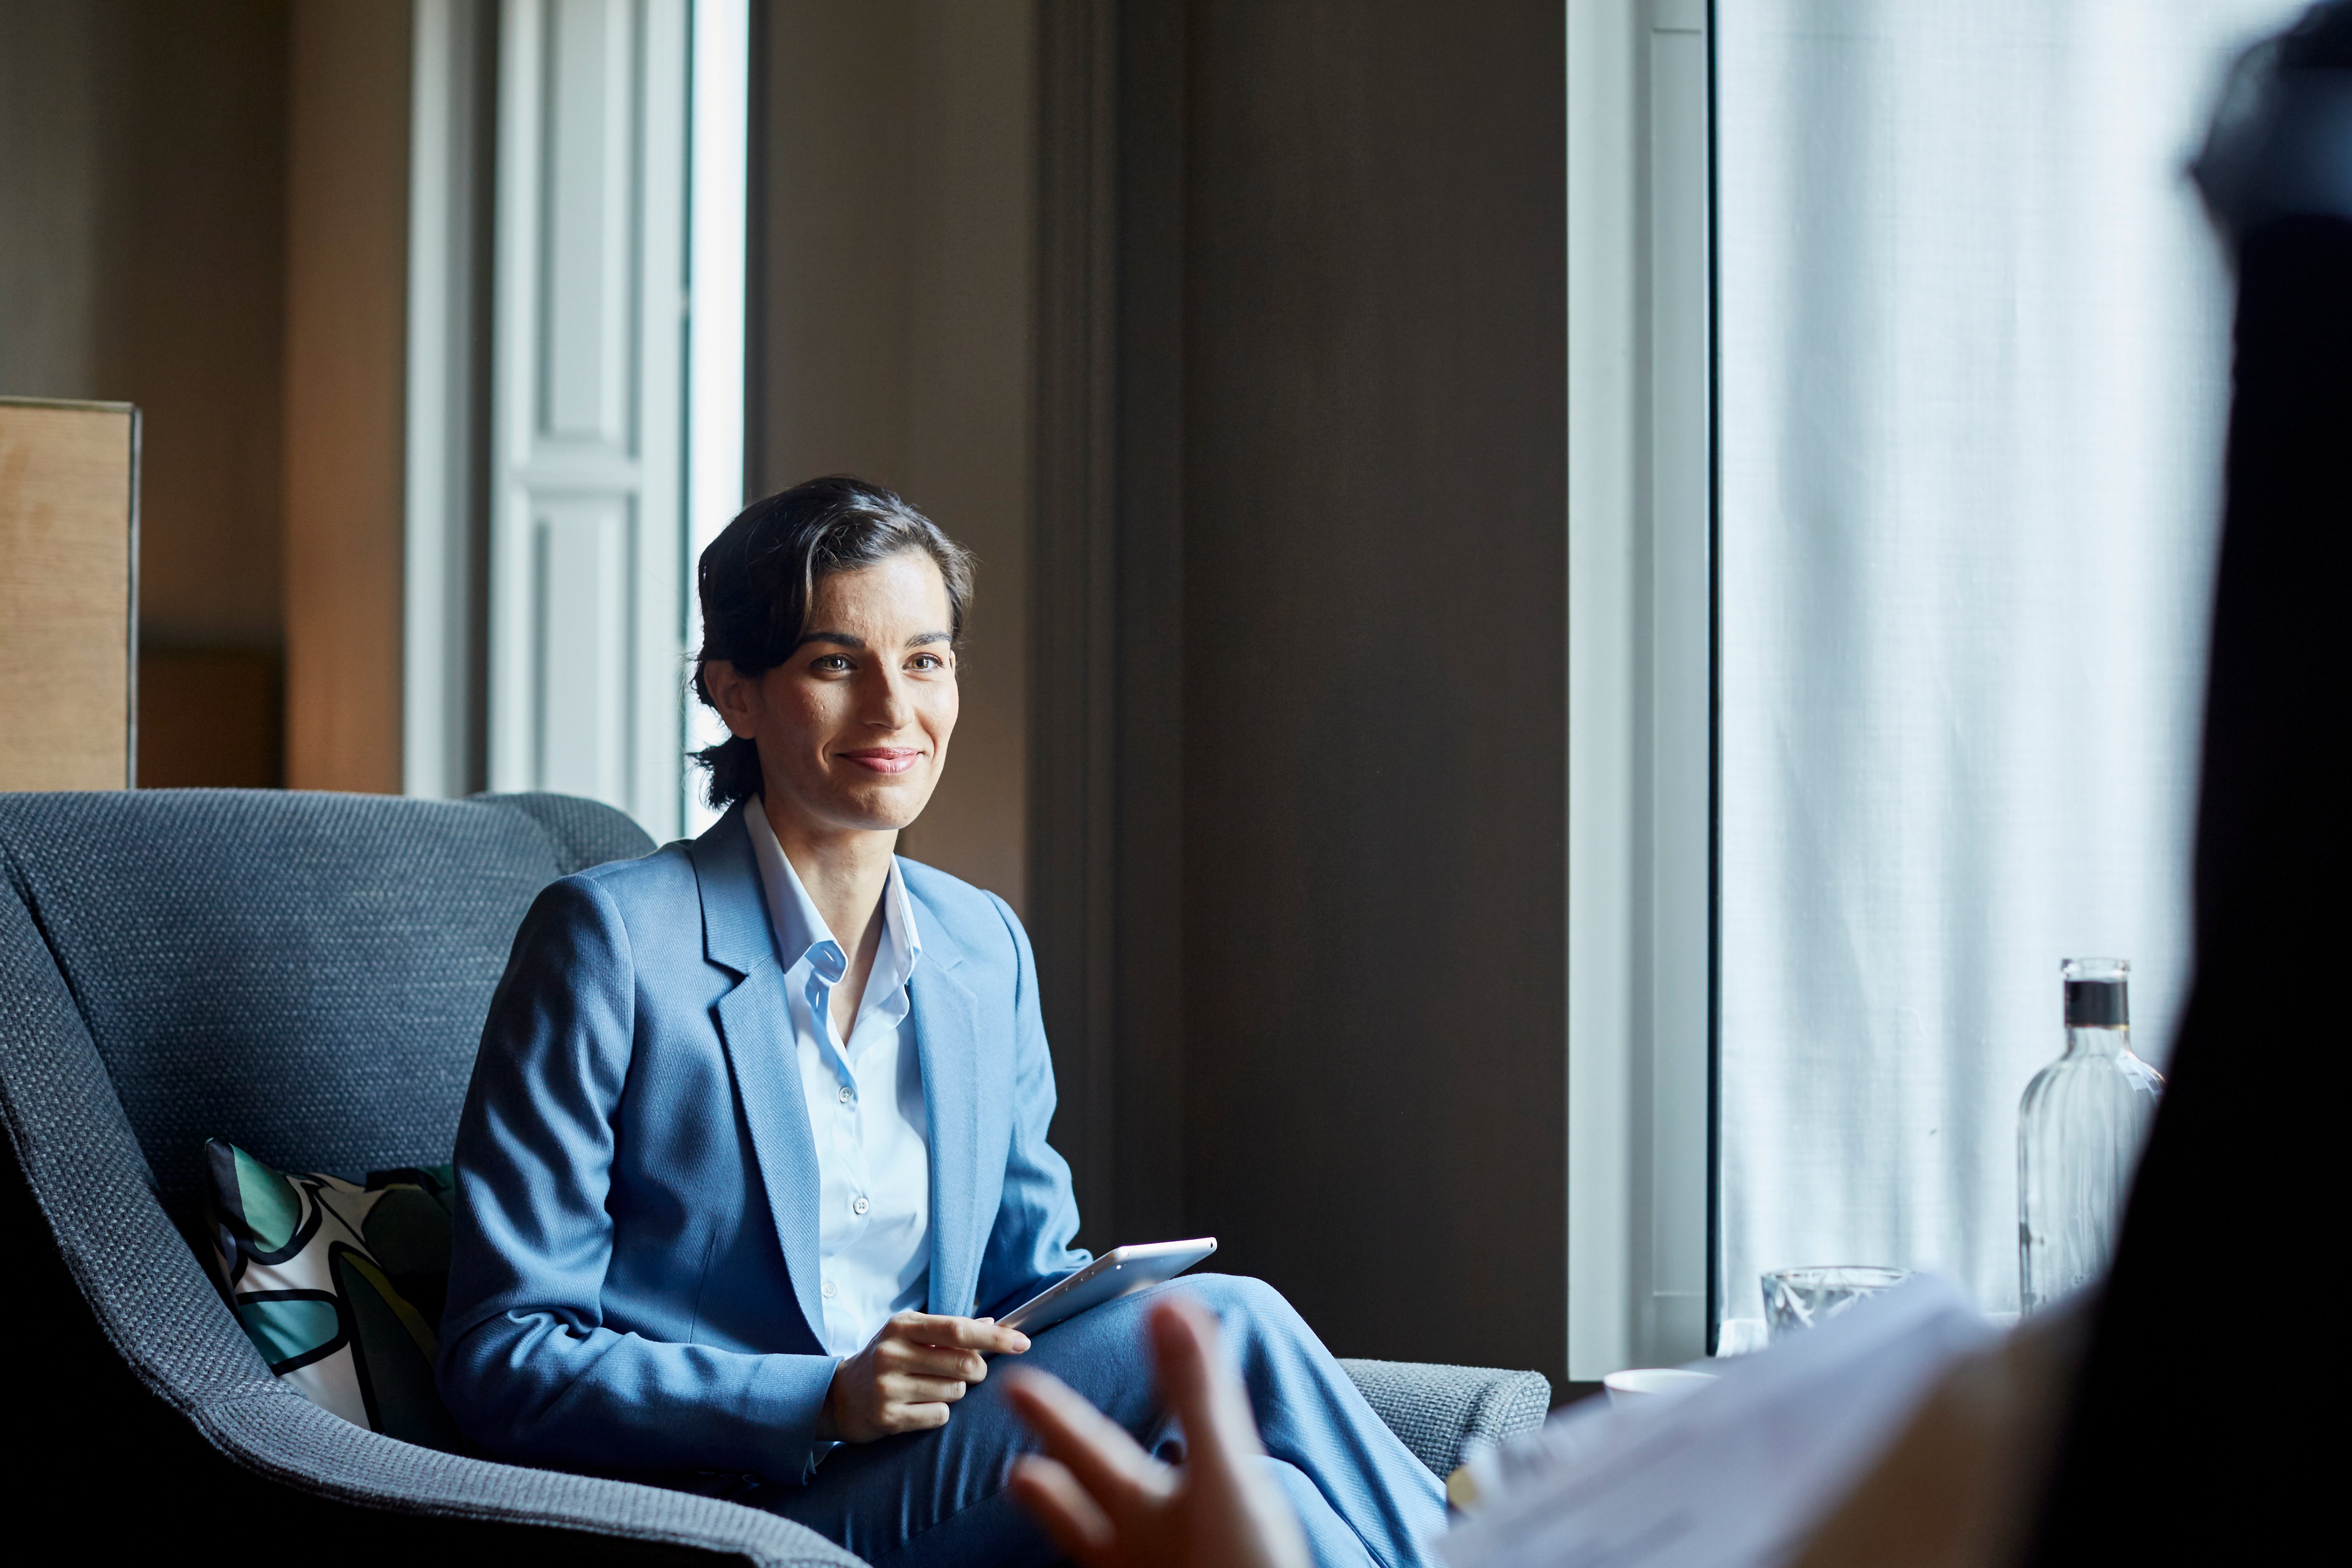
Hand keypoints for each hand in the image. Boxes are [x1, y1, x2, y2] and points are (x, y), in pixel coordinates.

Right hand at [823, 1311, 1030, 1442]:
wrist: (839, 1397)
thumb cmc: (886, 1360)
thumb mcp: (910, 1335)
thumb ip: (950, 1329)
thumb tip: (993, 1325)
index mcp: (902, 1325)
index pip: (959, 1329)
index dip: (995, 1338)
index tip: (1023, 1343)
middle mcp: (892, 1353)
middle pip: (963, 1363)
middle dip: (977, 1370)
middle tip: (969, 1372)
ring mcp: (887, 1386)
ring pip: (955, 1392)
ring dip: (955, 1392)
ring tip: (932, 1388)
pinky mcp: (888, 1417)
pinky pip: (939, 1416)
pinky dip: (939, 1412)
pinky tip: (919, 1406)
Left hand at [1003, 1294, 1310, 1567]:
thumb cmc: (1239, 1567)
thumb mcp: (1225, 1474)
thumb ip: (1196, 1391)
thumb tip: (1169, 1309)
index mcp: (1139, 1510)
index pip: (1089, 1447)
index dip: (1056, 1411)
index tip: (1018, 1381)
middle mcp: (1127, 1556)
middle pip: (1077, 1515)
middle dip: (1049, 1490)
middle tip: (1016, 1470)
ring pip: (1096, 1561)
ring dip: (1075, 1536)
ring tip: (1055, 1519)